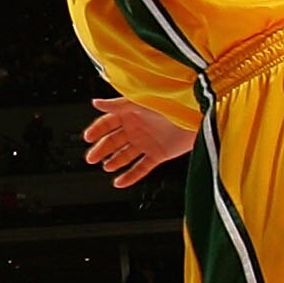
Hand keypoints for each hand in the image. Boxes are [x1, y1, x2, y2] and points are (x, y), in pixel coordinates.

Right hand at [81, 96, 198, 187]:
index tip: (87, 137)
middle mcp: (138, 128)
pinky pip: (141, 168)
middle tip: (90, 158)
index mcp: (131, 112)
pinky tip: (119, 182)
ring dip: (115, 162)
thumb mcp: (138, 101)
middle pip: (114, 141)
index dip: (97, 130)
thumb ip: (116, 104)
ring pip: (126, 155)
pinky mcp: (159, 154)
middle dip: (101, 149)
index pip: (108, 122)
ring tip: (106, 167)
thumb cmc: (170, 102)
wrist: (196, 113)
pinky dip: (130, 176)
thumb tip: (96, 103)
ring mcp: (148, 142)